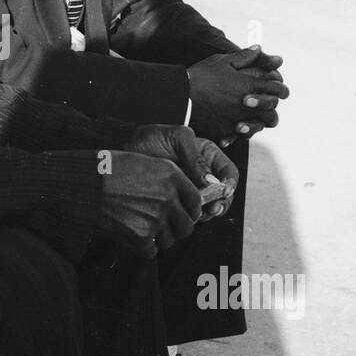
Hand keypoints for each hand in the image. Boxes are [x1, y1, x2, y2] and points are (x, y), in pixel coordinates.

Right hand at [94, 150, 201, 253]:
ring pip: (170, 240)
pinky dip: (144, 247)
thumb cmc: (108, 170)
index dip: (190, 209)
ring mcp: (155, 218)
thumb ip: (167, 178)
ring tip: (144, 228)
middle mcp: (167, 197)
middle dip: (178, 228)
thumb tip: (180, 196)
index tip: (183, 212)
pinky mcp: (141, 236)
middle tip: (165, 225)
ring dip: (160, 238)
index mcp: (170, 175)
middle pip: (187, 225)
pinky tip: (133, 235)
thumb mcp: (144, 161)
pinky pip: (152, 250)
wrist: (83, 185)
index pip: (196, 201)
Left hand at [123, 123, 239, 218]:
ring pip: (210, 206)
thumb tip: (213, 182)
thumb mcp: (176, 139)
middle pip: (224, 194)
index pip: (229, 172)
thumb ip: (196, 157)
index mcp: (207, 155)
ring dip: (208, 212)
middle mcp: (203, 174)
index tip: (223, 192)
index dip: (230, 184)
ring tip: (197, 213)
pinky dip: (192, 216)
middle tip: (212, 209)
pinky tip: (185, 214)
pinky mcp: (178, 201)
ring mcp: (191, 189)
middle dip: (221, 203)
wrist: (124, 151)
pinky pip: (191, 212)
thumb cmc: (149, 139)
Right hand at [188, 45, 287, 143]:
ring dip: (259, 121)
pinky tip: (234, 127)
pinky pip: (238, 136)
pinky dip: (238, 132)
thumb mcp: (222, 61)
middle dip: (271, 106)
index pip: (277, 89)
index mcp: (249, 86)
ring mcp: (237, 120)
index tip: (278, 88)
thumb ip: (244, 56)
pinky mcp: (225, 130)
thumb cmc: (200, 76)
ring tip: (252, 116)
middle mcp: (247, 105)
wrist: (179, 96)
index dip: (280, 88)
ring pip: (260, 126)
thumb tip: (259, 49)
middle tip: (267, 102)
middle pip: (272, 111)